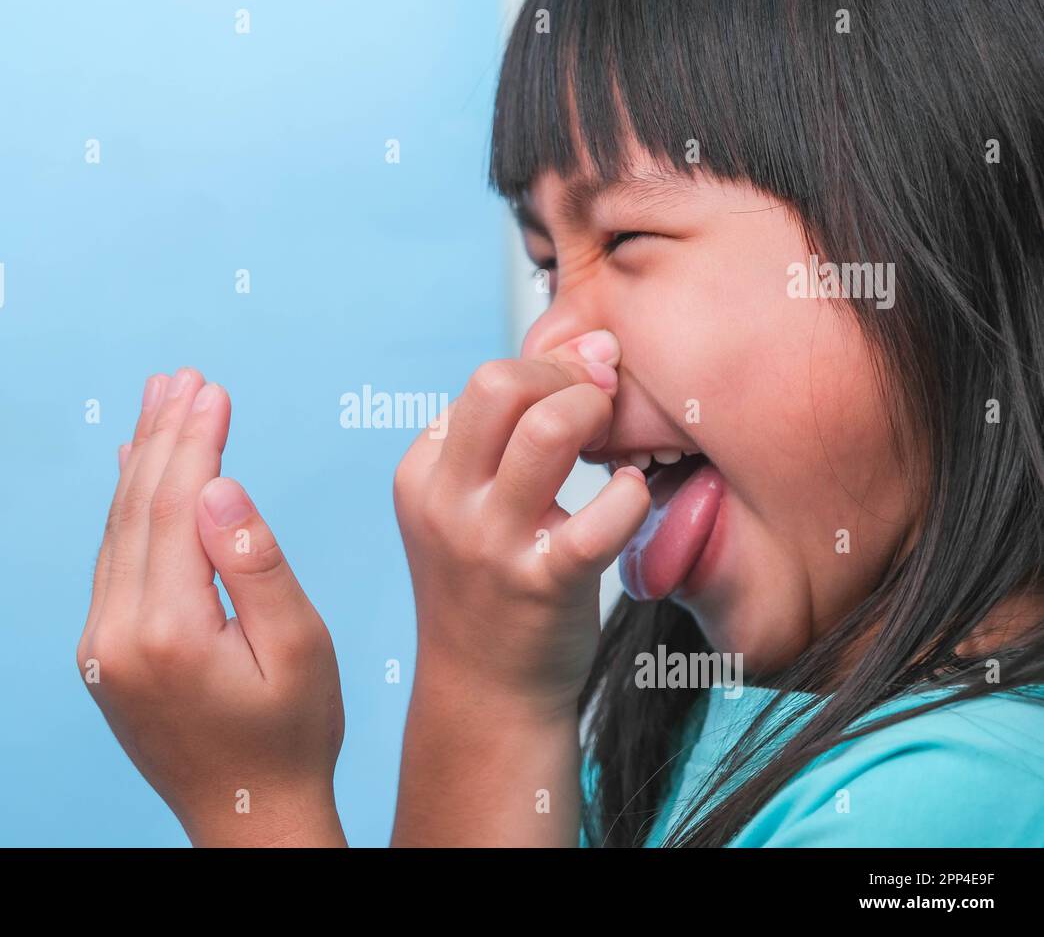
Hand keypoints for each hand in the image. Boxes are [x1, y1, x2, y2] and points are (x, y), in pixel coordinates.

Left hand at [77, 369, 345, 846]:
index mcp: (168, 631)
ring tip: (161, 405)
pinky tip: (133, 471)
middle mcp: (117, 635)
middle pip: (137, 508)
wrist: (249, 816)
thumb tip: (217, 487)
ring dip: (141, 463)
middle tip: (183, 378)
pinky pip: (112, 562)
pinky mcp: (105, 654)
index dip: (195, 441)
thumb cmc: (292, 736)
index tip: (213, 389)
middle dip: (164, 436)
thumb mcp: (300, 649)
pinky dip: (127, 510)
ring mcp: (102, 647)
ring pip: (118, 530)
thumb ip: (254, 564)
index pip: (175, 507)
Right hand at [391, 330, 648, 845]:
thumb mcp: (463, 508)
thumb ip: (497, 441)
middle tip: (604, 393)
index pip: (484, 381)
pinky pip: (601, 515)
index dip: (548, 366)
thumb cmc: (491, 590)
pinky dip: (630, 494)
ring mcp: (489, 544)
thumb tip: (586, 356)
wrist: (485, 696)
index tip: (588, 376)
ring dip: (596, 414)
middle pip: (500, 382)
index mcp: (420, 475)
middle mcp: (444, 503)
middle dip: (567, 372)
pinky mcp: (542, 584)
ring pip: (547, 429)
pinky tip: (632, 495)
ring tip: (615, 441)